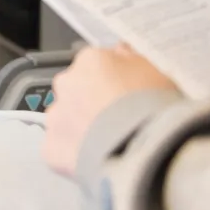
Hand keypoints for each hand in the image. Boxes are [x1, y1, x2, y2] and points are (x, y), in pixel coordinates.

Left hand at [43, 45, 176, 176]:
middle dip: (93, 103)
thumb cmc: (156, 106)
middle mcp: (66, 84)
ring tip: (111, 142)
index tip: (127, 94)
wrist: (146, 148)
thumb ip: (134, 58)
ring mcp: (56, 116)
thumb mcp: (157, 70)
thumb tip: (122, 51)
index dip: (113, 81)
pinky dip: (76, 154)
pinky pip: (61, 149)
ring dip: (83, 128)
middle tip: (119, 120)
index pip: (96, 64)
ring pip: (66, 119)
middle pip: (77, 90)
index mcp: (91, 60)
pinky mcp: (51, 147)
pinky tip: (98, 158)